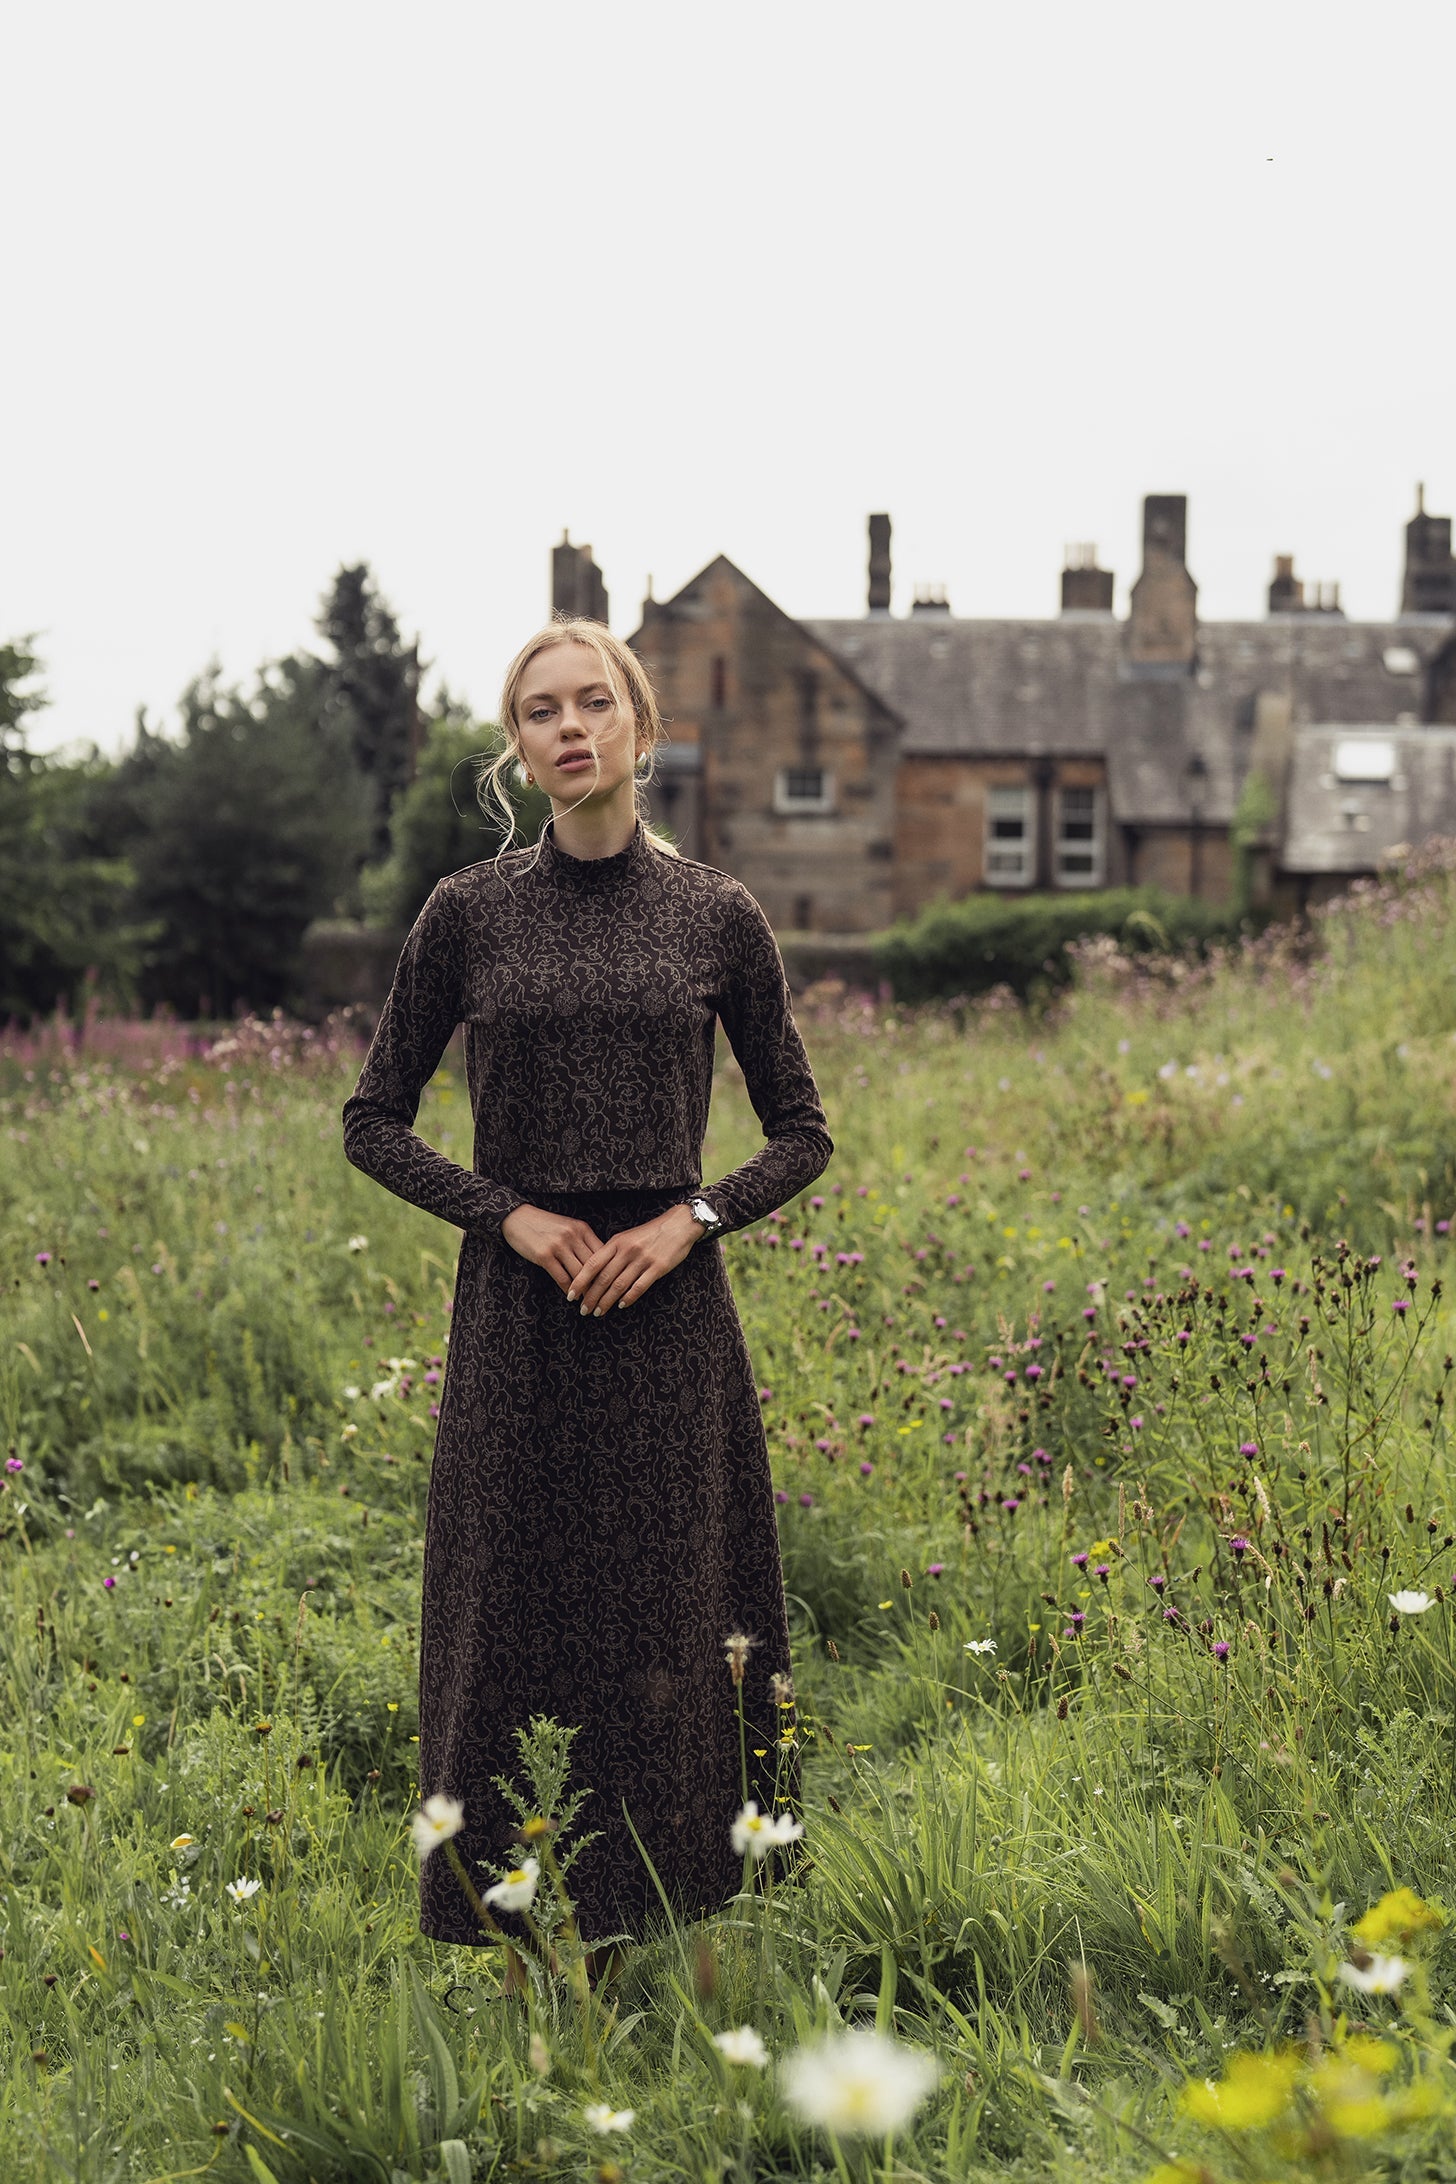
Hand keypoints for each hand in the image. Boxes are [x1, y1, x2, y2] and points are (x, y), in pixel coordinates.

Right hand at [499, 1205, 605, 1294]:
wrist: (517, 1217)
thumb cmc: (545, 1225)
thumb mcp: (568, 1227)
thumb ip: (583, 1242)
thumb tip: (601, 1263)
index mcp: (582, 1229)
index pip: (603, 1253)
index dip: (609, 1271)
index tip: (612, 1285)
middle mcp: (573, 1236)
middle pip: (593, 1265)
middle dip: (599, 1285)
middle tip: (603, 1299)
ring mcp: (558, 1245)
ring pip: (579, 1274)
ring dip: (584, 1291)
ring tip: (588, 1302)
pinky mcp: (544, 1255)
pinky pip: (561, 1277)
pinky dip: (568, 1290)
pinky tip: (571, 1296)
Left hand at [566, 1204, 704, 1317]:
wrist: (679, 1225)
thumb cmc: (650, 1233)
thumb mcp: (627, 1237)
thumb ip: (612, 1252)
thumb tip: (595, 1272)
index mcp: (617, 1242)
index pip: (592, 1263)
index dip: (580, 1281)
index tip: (571, 1295)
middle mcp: (627, 1251)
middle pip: (604, 1277)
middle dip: (591, 1296)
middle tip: (583, 1310)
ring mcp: (643, 1259)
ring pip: (619, 1285)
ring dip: (607, 1301)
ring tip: (598, 1312)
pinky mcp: (658, 1268)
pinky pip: (639, 1286)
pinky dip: (628, 1298)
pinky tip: (621, 1305)